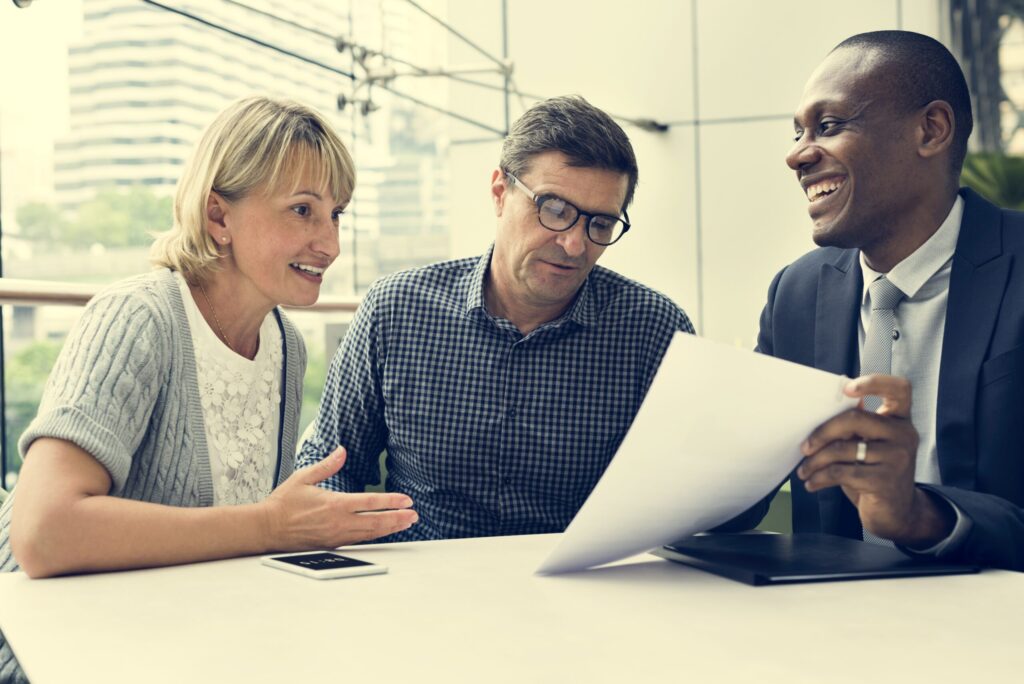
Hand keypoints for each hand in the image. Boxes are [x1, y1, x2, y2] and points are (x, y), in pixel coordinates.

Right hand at [260, 447, 417, 551]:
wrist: (267, 528)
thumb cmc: (284, 502)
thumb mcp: (303, 477)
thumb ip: (326, 465)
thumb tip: (342, 451)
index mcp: (334, 504)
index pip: (370, 503)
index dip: (391, 502)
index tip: (407, 500)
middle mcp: (338, 522)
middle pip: (375, 522)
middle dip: (398, 518)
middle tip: (414, 515)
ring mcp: (336, 536)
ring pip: (370, 533)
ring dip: (390, 528)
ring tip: (406, 523)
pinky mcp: (333, 544)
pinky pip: (360, 540)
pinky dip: (375, 536)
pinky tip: (384, 532)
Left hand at [797, 374, 952, 545]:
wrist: (897, 513)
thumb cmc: (875, 473)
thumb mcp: (870, 445)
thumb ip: (857, 425)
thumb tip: (830, 402)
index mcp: (900, 420)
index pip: (899, 389)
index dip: (873, 382)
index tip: (847, 389)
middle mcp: (904, 435)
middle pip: (855, 419)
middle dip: (822, 432)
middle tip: (804, 447)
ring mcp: (897, 458)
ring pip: (842, 449)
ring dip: (815, 461)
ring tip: (804, 470)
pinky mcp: (885, 481)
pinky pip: (841, 472)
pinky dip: (820, 477)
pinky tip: (812, 483)